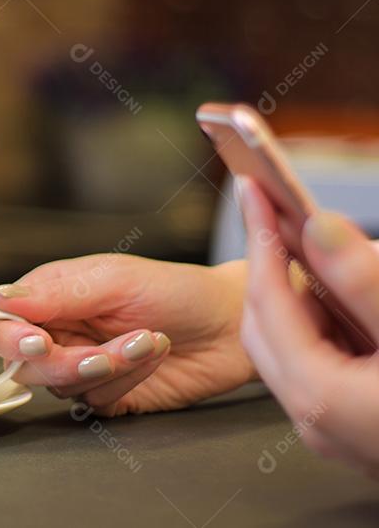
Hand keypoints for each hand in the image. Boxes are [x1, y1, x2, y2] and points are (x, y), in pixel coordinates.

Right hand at [0, 254, 255, 415]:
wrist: (230, 324)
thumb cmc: (175, 289)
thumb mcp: (113, 279)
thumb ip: (56, 293)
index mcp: (49, 295)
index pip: (0, 322)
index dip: (10, 338)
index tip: (39, 343)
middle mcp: (59, 331)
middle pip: (25, 363)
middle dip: (65, 362)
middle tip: (103, 353)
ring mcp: (81, 364)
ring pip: (61, 385)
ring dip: (108, 367)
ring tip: (147, 341)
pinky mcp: (107, 394)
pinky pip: (95, 401)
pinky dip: (127, 380)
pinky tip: (153, 355)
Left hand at [237, 175, 378, 477]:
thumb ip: (366, 284)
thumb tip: (320, 227)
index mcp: (319, 395)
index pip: (267, 298)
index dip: (261, 236)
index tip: (253, 188)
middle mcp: (314, 419)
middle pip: (267, 324)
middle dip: (275, 264)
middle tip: (282, 212)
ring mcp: (334, 430)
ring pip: (291, 344)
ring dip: (304, 293)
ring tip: (324, 248)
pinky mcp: (356, 429)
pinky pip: (320, 363)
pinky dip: (327, 323)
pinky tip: (352, 297)